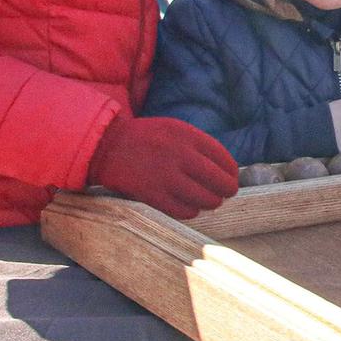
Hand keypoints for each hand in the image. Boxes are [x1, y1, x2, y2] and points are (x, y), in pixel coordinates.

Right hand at [88, 115, 239, 218]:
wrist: (107, 145)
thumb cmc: (146, 139)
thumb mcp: (174, 129)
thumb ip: (198, 145)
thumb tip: (225, 169)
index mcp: (187, 135)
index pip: (223, 158)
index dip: (232, 172)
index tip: (233, 178)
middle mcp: (179, 155)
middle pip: (218, 181)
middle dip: (226, 190)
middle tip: (224, 194)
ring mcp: (165, 175)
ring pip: (204, 199)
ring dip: (210, 203)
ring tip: (207, 201)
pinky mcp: (152, 194)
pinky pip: (183, 211)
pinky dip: (191, 211)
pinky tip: (189, 207)